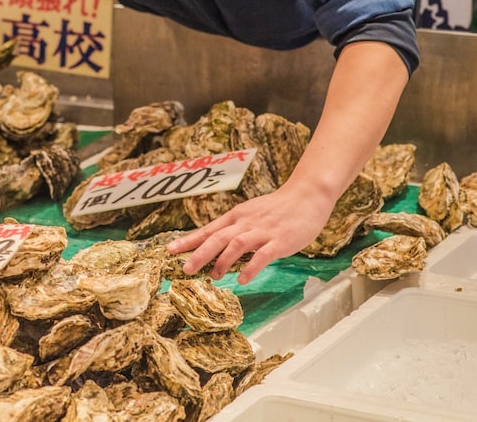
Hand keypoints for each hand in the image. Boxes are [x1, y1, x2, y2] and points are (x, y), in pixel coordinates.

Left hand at [165, 187, 333, 284]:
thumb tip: (214, 249)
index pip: (208, 230)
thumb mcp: (249, 215)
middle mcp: (245, 223)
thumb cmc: (276, 209)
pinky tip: (242, 279)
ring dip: (222, 260)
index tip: (170, 250)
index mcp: (236, 217)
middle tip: (185, 269)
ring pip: (236, 244)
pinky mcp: (279, 241)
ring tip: (212, 276)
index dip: (188, 241)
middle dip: (199, 253)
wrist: (306, 196)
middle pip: (217, 237)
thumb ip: (233, 230)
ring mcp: (262, 231)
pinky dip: (251, 267)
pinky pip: (262, 255)